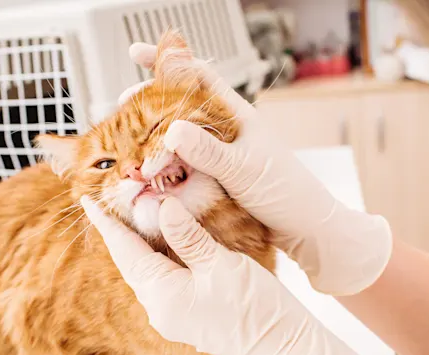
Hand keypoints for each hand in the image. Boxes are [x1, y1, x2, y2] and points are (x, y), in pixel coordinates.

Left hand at [82, 196, 386, 354]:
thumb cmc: (255, 305)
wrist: (281, 345)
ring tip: (132, 218)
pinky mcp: (185, 318)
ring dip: (138, 246)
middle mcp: (158, 310)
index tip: (87, 203)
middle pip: (132, 263)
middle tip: (110, 203)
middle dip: (120, 233)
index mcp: (162, 295)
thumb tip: (162, 207)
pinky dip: (157, 260)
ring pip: (146, 273)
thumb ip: (187, 236)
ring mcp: (171, 317)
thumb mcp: (220, 263)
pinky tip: (162, 245)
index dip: (108, 225)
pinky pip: (161, 283)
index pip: (126, 252)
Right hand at [122, 43, 392, 296]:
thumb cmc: (286, 193)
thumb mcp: (244, 170)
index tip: (136, 52)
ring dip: (154, 139)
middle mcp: (226, 132)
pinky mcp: (219, 179)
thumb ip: (209, 151)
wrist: (306, 228)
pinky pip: (185, 167)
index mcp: (236, 116)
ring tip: (131, 146)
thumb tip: (172, 130)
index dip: (168, 62)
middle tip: (122, 107)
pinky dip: (166, 167)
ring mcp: (222, 155)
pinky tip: (150, 174)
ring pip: (179, 139)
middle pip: (180, 107)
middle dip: (149, 104)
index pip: (198, 77)